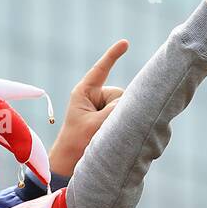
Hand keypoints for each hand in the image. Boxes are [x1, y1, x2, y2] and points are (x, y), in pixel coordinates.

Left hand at [50, 40, 127, 173]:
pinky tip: (116, 135)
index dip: (113, 56)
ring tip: (104, 134)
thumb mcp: (95, 125)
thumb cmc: (76, 143)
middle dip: (119, 108)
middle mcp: (95, 97)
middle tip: (104, 126)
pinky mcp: (108, 120)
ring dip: (120, 120)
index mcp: (84, 92)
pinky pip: (125, 117)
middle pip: (120, 95)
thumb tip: (136, 103)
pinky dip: (124, 125)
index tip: (125, 43)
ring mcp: (102, 109)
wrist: (69, 164)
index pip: (101, 70)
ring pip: (125, 107)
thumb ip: (116, 111)